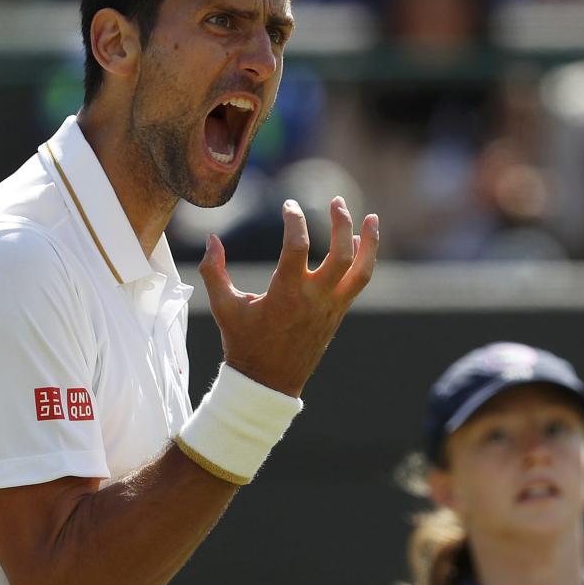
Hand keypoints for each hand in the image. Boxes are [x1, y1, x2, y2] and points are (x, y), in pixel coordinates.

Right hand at [198, 197, 379, 396]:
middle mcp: (314, 300)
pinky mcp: (337, 314)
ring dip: (369, 241)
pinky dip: (364, 260)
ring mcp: (330, 308)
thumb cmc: (243, 343)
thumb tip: (212, 238)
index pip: (298, 246)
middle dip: (341, 223)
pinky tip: (362, 242)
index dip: (295, 220)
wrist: (268, 383)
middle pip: (341, 254)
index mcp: (286, 295)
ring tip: (371, 217)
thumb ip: (214, 271)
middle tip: (336, 201)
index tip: (288, 205)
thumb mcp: (223, 307)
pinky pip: (358, 282)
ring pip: (360, 270)